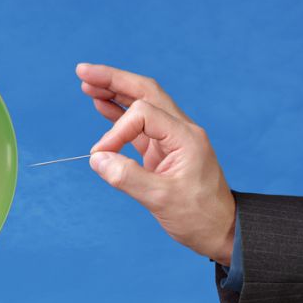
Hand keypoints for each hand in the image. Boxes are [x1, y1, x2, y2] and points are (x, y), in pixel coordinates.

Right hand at [76, 63, 235, 265]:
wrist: (219, 230)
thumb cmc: (198, 216)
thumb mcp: (161, 200)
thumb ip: (126, 177)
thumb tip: (96, 159)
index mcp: (185, 137)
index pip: (143, 115)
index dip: (116, 131)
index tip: (101, 155)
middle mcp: (180, 131)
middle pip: (145, 92)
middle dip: (114, 80)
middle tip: (84, 71)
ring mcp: (171, 139)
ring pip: (141, 105)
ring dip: (115, 92)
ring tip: (88, 84)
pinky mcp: (163, 151)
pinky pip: (139, 126)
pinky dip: (119, 114)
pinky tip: (102, 105)